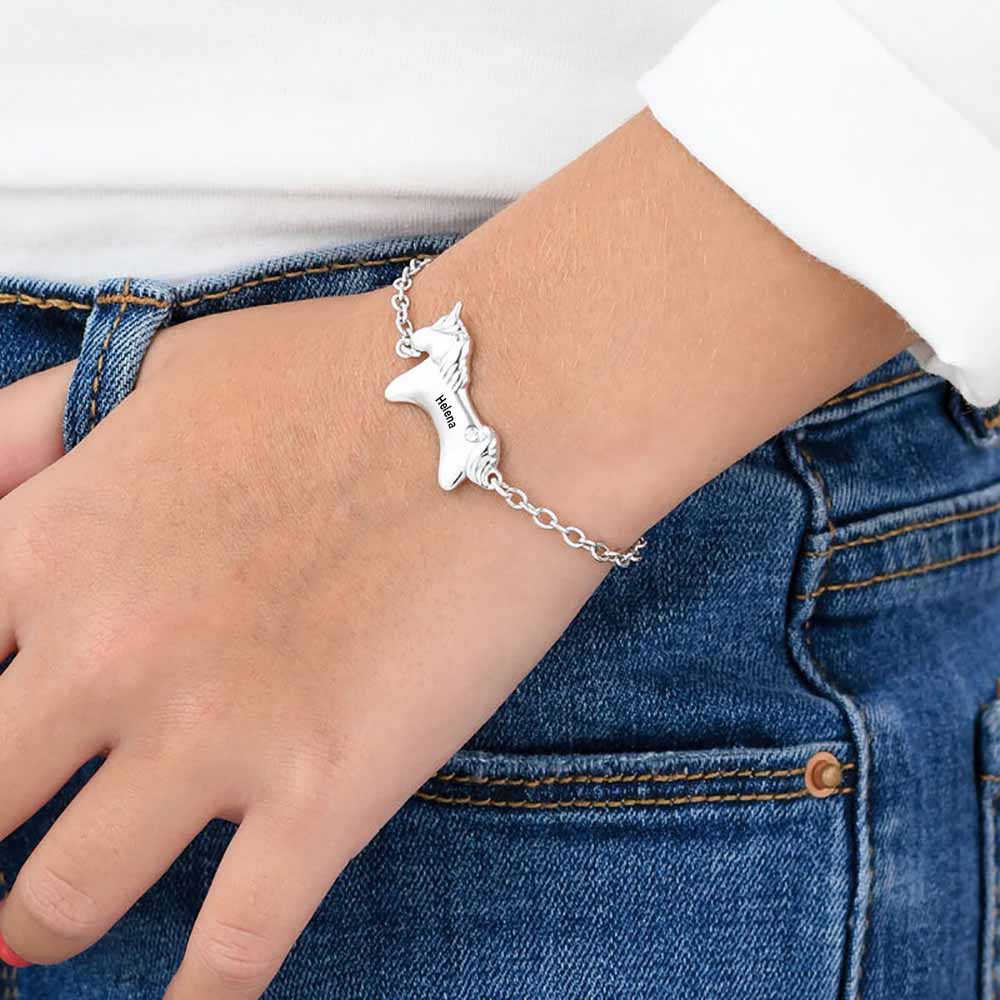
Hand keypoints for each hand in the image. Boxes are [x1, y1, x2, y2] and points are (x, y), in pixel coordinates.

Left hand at [0, 290, 607, 996]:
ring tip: (35, 935)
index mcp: (59, 547)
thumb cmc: (339, 377)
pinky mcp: (328, 792)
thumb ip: (36, 433)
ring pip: (56, 907)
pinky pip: (231, 950)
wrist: (508, 399)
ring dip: (31, 933)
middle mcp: (112, 654)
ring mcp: (218, 735)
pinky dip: (196, 998)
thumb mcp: (161, 376)